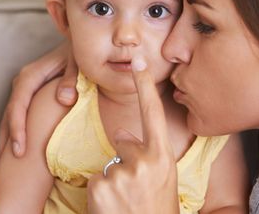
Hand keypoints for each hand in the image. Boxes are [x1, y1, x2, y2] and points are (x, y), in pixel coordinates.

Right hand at [0, 41, 77, 158]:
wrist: (77, 43)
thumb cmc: (79, 53)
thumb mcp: (78, 63)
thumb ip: (72, 78)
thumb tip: (64, 99)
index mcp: (32, 74)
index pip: (19, 104)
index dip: (18, 128)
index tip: (20, 149)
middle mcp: (23, 82)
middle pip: (10, 113)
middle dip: (8, 139)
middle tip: (10, 165)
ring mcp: (24, 88)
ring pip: (10, 115)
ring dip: (8, 138)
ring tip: (8, 164)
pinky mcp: (30, 93)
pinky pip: (19, 114)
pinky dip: (15, 131)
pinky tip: (17, 148)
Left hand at [87, 55, 178, 213]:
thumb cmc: (157, 208)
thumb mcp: (161, 178)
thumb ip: (146, 152)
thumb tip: (120, 132)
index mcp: (163, 156)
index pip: (152, 112)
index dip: (144, 84)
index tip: (137, 59)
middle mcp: (145, 161)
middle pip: (123, 141)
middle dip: (124, 158)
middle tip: (136, 189)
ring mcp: (123, 173)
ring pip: (108, 164)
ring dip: (112, 181)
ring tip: (126, 203)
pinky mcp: (101, 187)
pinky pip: (95, 180)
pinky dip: (100, 195)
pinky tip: (113, 208)